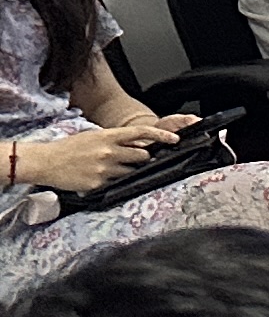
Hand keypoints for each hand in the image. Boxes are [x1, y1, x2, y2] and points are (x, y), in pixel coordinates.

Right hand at [10, 119, 184, 194]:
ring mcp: (104, 168)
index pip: (142, 132)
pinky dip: (112, 181)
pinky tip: (99, 177)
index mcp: (108, 136)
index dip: (161, 135)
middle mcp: (109, 151)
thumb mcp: (94, 136)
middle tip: (134, 159)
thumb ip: (115, 140)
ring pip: (130, 171)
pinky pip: (115, 183)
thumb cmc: (69, 148)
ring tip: (110, 168)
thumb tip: (136, 143)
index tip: (174, 139)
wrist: (46, 161)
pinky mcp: (98, 183)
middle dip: (142, 158)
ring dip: (127, 170)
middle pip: (142, 155)